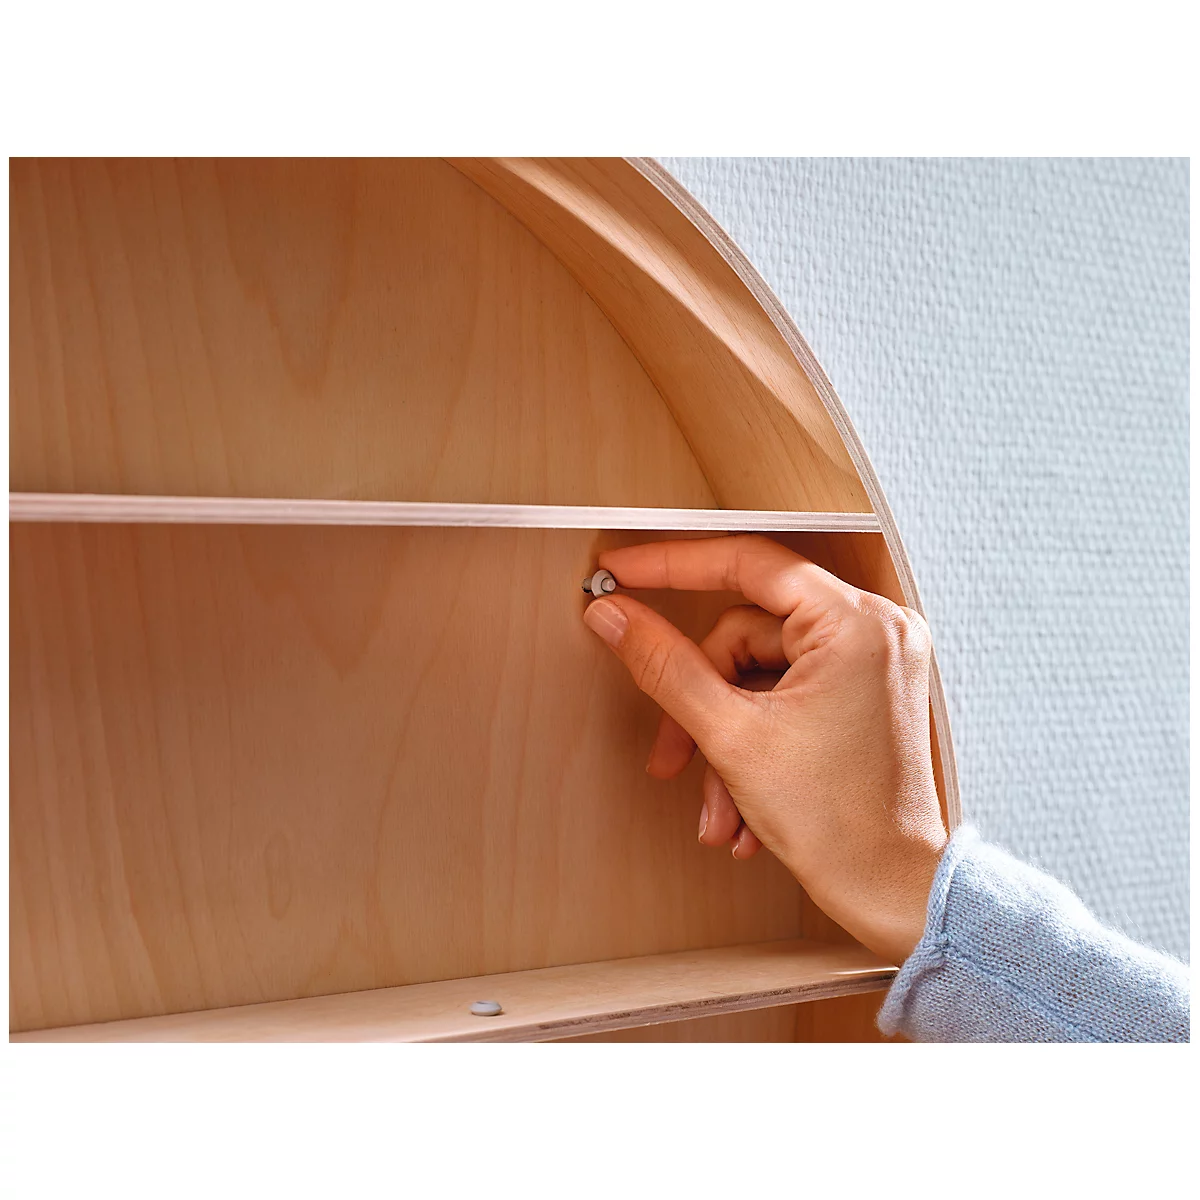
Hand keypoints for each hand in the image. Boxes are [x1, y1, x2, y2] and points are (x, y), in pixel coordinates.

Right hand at [582, 535, 947, 964]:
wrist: (891, 894)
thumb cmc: (841, 826)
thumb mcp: (731, 736)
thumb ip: (665, 665)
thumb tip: (616, 616)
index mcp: (854, 624)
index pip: (746, 564)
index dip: (671, 565)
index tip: (622, 569)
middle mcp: (873, 631)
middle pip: (745, 633)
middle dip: (700, 703)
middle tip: (671, 752)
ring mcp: (871, 664)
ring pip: (757, 674)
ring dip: (723, 739)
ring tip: (719, 806)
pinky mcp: (863, 694)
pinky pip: (783, 695)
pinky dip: (752, 742)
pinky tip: (743, 803)